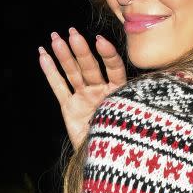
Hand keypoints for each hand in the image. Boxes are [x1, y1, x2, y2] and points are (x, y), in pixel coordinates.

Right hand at [38, 28, 126, 149]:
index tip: (100, 40)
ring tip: (55, 37)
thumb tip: (150, 84)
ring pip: (72, 73)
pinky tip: (43, 55)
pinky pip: (58, 87)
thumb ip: (130, 101)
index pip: (114, 68)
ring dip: (63, 55)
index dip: (107, 55)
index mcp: (119, 90)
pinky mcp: (69, 108)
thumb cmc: (124, 139)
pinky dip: (50, 72)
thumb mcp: (132, 118)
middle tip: (72, 32)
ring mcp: (84, 98)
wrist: (108, 160)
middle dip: (80, 50)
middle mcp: (101, 91)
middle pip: (90, 67)